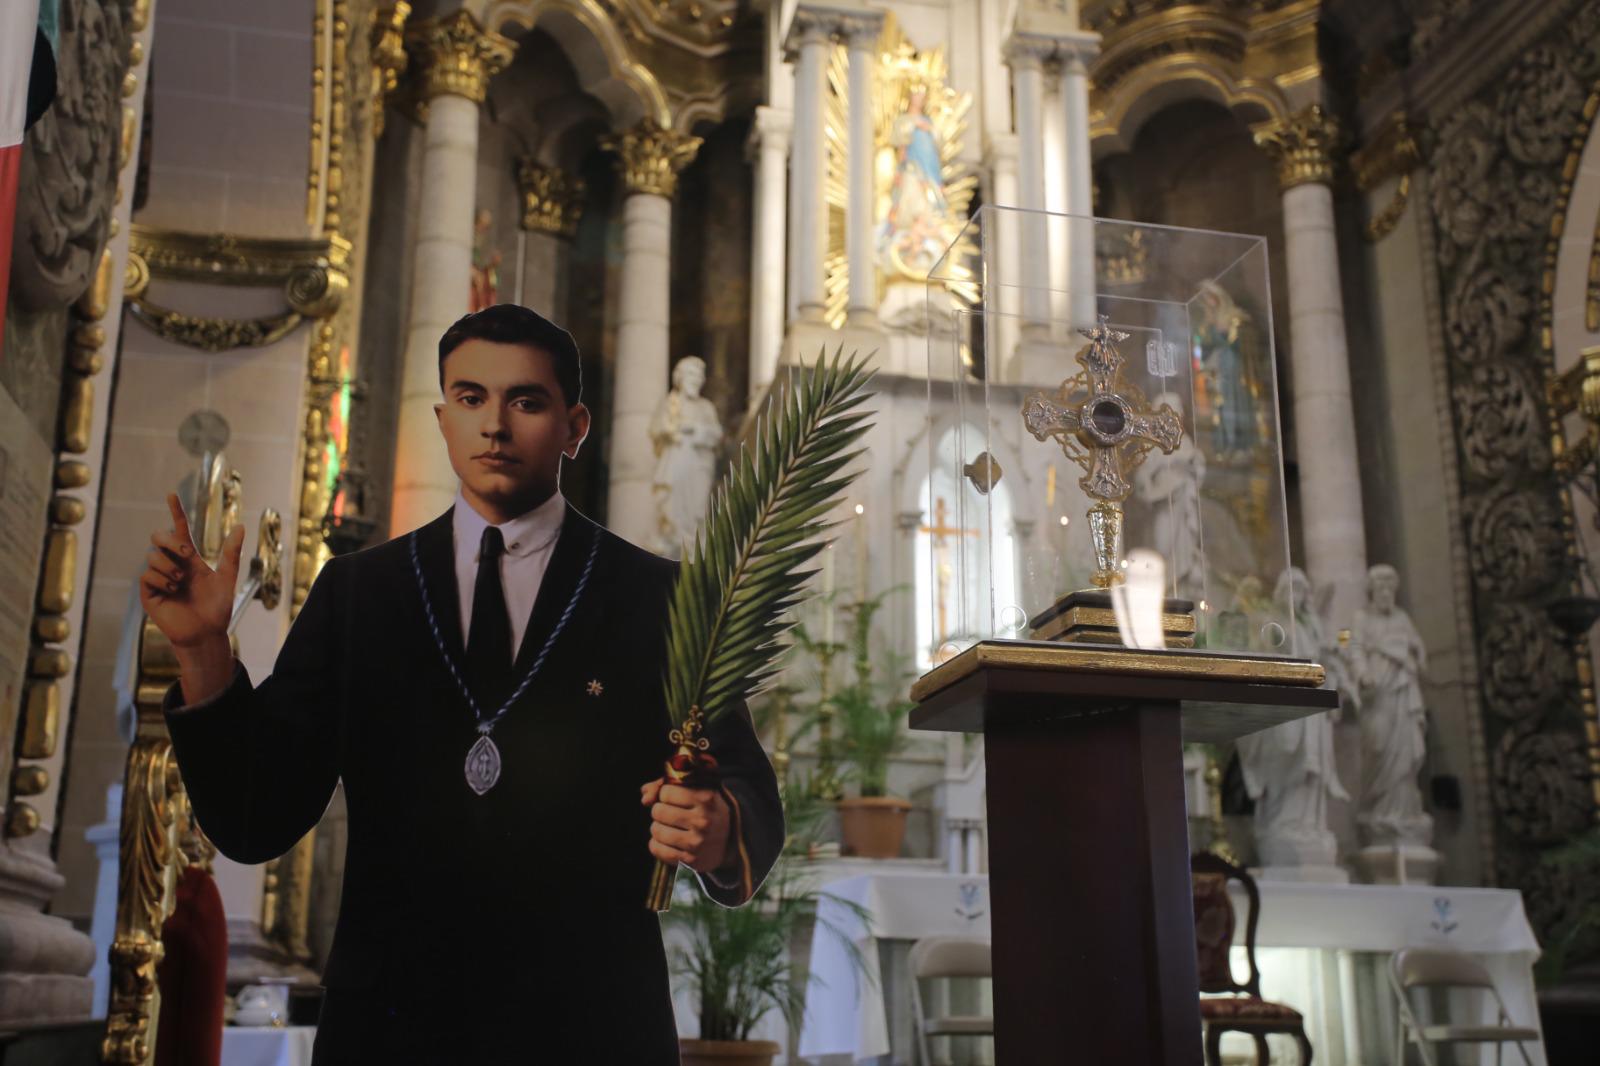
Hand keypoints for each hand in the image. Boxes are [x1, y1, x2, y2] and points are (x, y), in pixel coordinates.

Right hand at [140, 494, 242, 703]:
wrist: (206, 632)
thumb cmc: (217, 608)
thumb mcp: (227, 578)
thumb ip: (232, 553)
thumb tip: (241, 526)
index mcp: (190, 559)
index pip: (179, 530)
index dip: (175, 512)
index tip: (171, 494)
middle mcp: (172, 564)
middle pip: (158, 537)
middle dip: (170, 540)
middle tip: (187, 553)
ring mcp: (159, 578)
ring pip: (151, 556)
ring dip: (169, 565)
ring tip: (181, 582)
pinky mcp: (149, 593)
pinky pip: (147, 575)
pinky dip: (161, 579)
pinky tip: (172, 590)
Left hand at [641, 777, 731, 874]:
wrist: (731, 839)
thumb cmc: (707, 809)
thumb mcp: (696, 789)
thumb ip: (665, 785)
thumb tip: (644, 798)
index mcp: (706, 798)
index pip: (666, 792)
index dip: (665, 794)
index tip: (673, 798)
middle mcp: (703, 821)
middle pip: (658, 811)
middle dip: (660, 810)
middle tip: (670, 813)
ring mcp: (697, 842)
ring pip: (656, 830)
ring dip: (658, 827)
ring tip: (668, 827)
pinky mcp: (690, 861)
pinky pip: (657, 850)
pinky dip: (656, 844)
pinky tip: (665, 841)